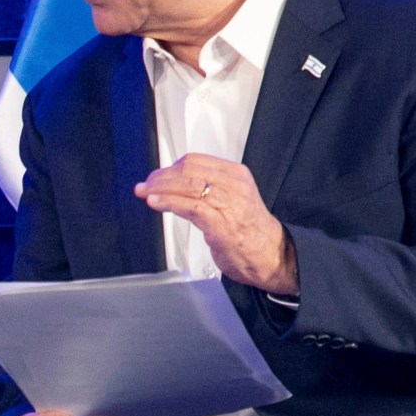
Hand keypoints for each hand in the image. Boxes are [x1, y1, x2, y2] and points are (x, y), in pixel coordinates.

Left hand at [135, 153, 297, 295]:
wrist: (270, 254)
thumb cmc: (248, 229)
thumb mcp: (232, 198)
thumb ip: (209, 187)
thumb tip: (177, 183)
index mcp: (236, 174)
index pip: (195, 161)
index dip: (170, 167)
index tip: (156, 175)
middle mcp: (233, 185)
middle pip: (187, 171)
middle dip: (161, 177)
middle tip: (146, 185)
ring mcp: (228, 204)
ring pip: (186, 186)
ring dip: (159, 189)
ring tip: (145, 192)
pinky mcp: (221, 223)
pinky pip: (190, 207)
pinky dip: (168, 202)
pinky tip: (156, 203)